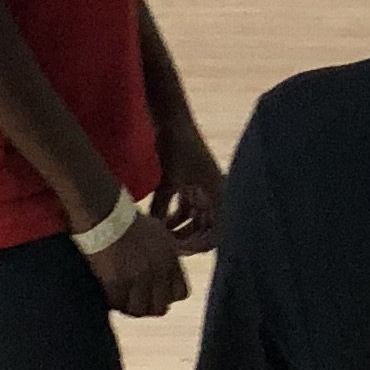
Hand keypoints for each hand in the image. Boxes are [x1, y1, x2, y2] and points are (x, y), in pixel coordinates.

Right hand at [84, 204, 189, 318]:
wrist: (106, 214)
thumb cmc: (130, 222)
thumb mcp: (159, 235)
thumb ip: (167, 257)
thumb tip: (168, 275)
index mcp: (171, 259)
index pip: (181, 294)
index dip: (168, 295)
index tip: (156, 292)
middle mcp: (158, 271)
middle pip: (160, 307)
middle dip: (150, 305)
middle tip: (138, 299)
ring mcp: (137, 279)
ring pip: (140, 311)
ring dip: (131, 307)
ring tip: (123, 300)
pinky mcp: (116, 283)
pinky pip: (118, 305)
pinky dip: (114, 303)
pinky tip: (110, 295)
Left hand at [149, 118, 224, 254]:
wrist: (172, 118)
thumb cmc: (177, 145)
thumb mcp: (169, 180)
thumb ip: (162, 208)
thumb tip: (151, 234)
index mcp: (218, 195)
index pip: (216, 234)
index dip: (198, 246)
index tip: (177, 251)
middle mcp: (213, 195)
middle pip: (205, 230)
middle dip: (186, 241)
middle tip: (164, 249)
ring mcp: (201, 190)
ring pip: (193, 221)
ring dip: (177, 230)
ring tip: (157, 237)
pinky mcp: (189, 184)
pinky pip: (183, 208)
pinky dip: (171, 217)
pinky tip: (156, 223)